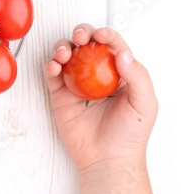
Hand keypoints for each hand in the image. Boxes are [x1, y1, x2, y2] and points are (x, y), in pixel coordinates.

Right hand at [45, 24, 157, 172]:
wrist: (106, 159)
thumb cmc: (129, 135)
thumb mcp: (144, 104)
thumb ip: (137, 76)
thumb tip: (122, 53)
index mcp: (119, 73)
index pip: (112, 47)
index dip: (106, 35)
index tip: (101, 34)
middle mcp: (96, 75)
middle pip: (86, 45)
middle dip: (81, 34)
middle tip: (81, 37)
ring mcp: (76, 84)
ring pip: (67, 56)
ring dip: (63, 47)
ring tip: (65, 53)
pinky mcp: (60, 95)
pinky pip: (53, 76)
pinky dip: (50, 66)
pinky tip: (54, 65)